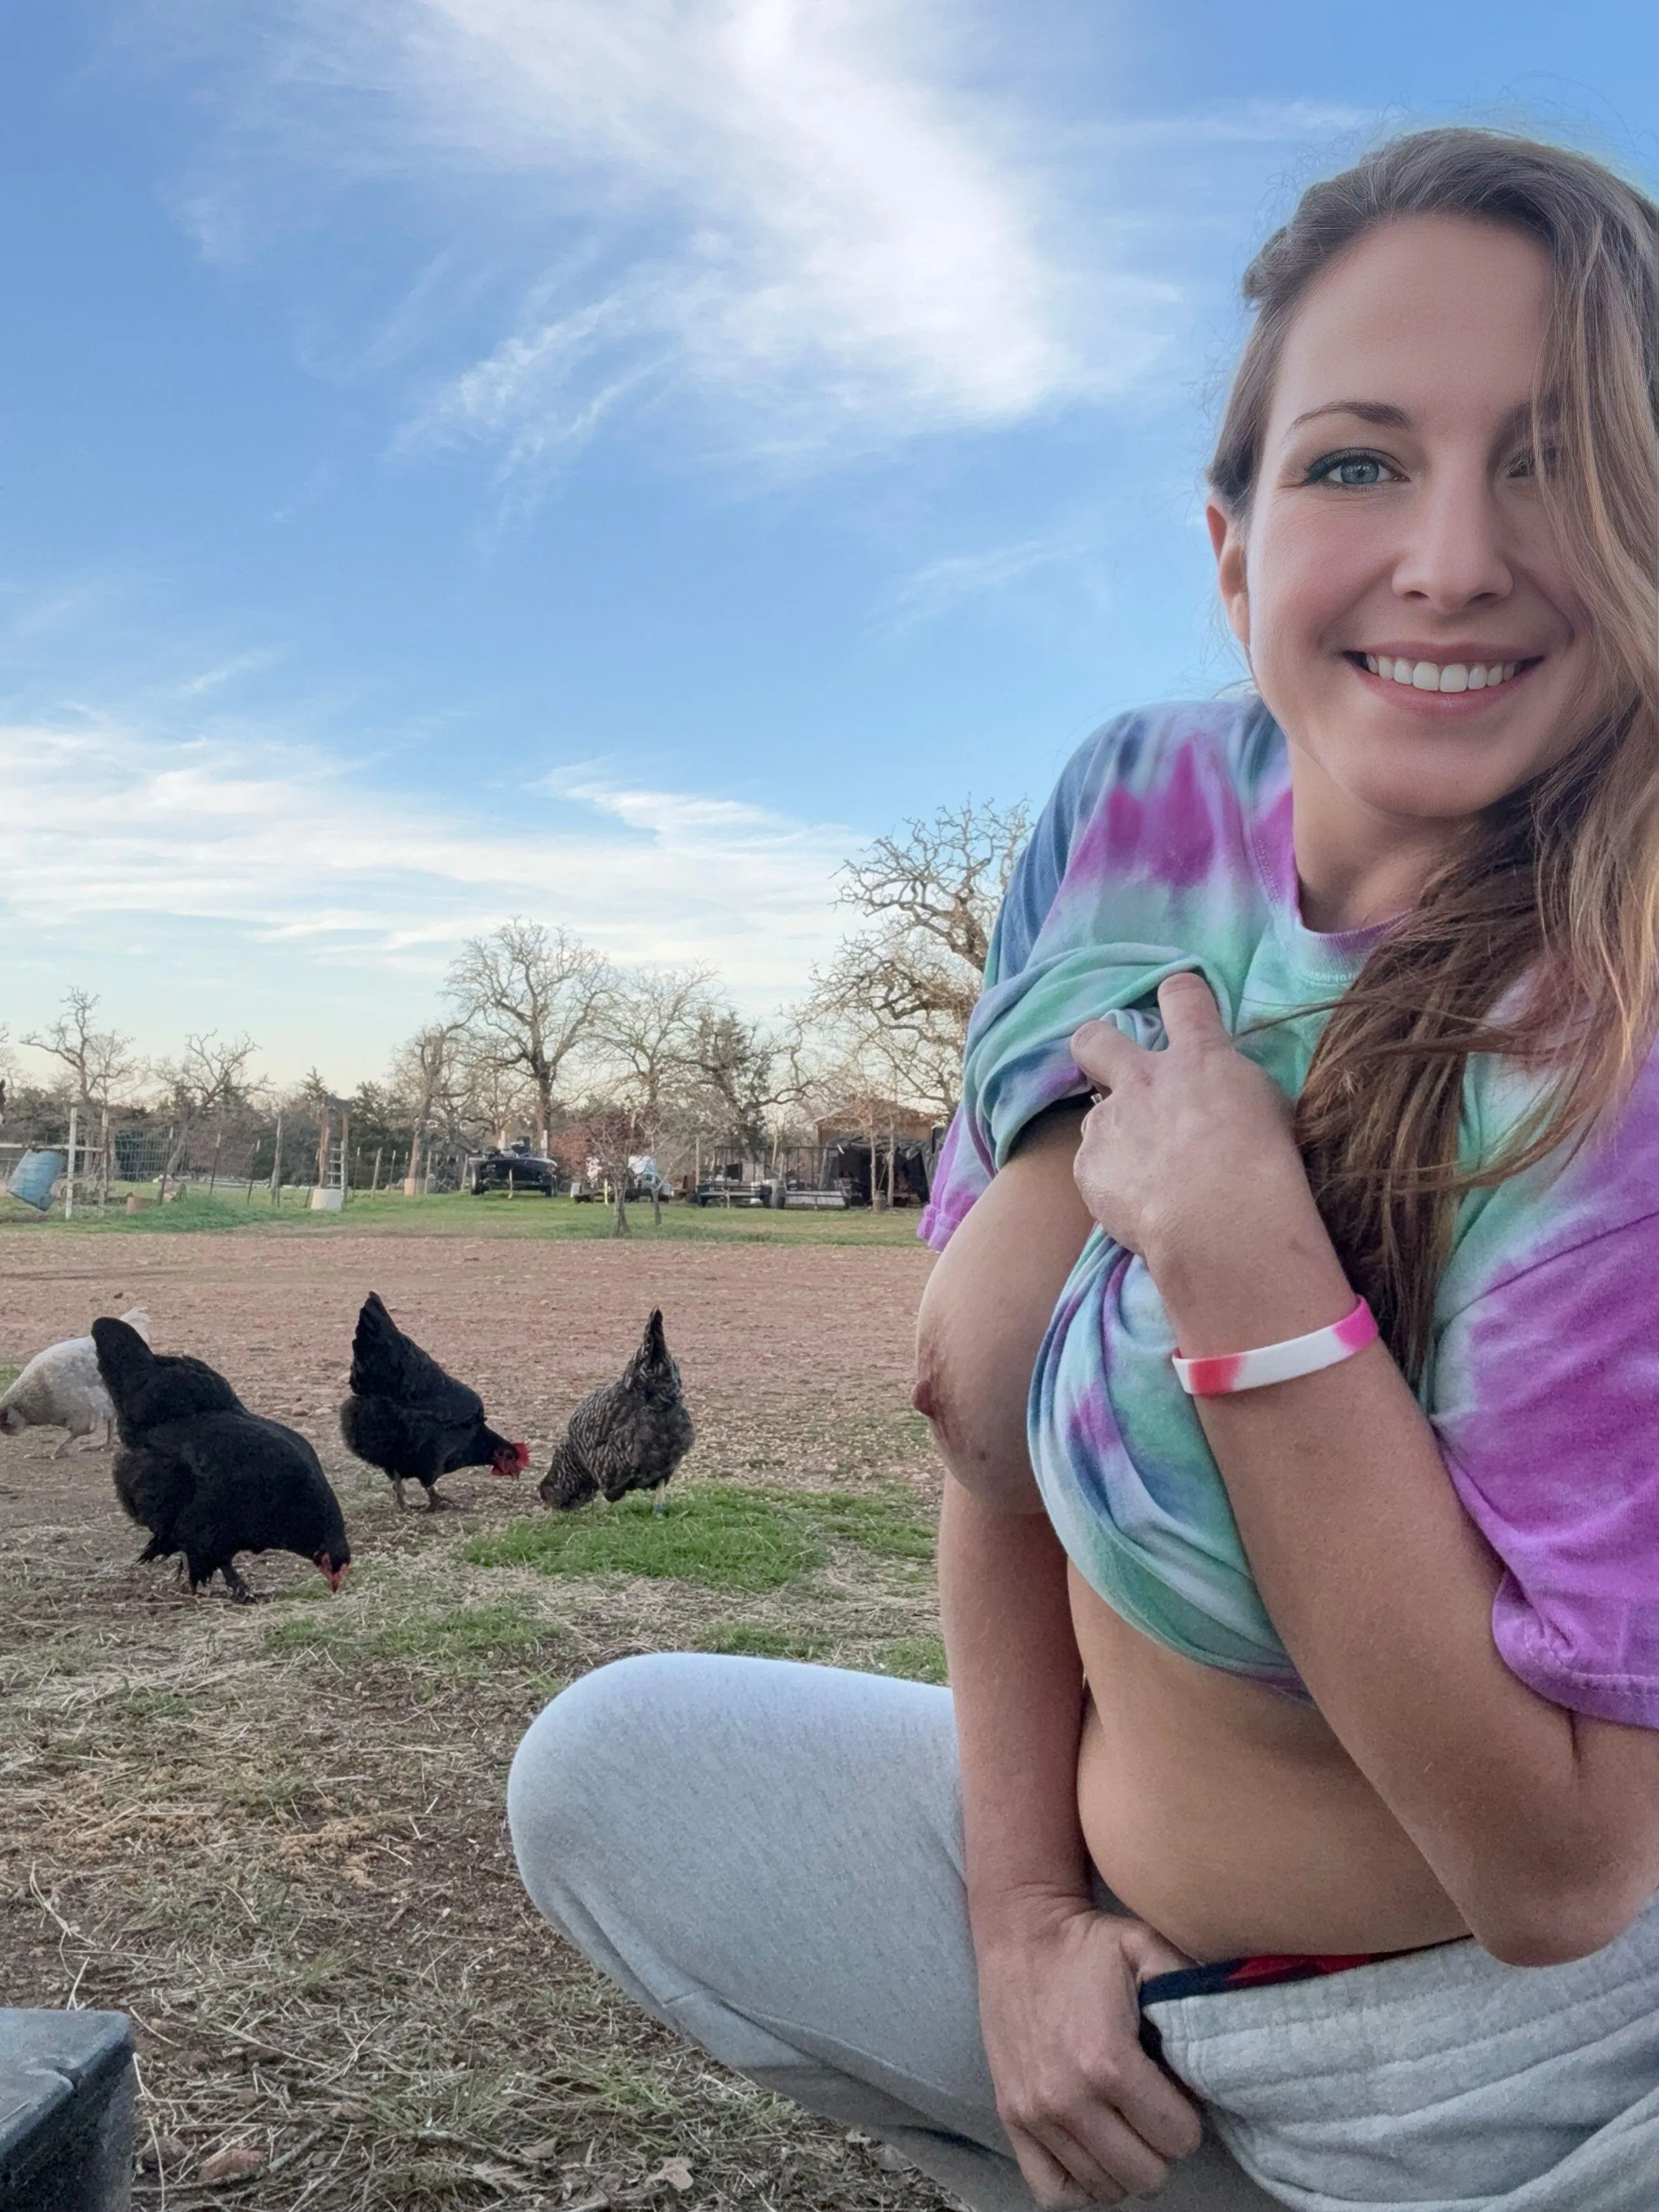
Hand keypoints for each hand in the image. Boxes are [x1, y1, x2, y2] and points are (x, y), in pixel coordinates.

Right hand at [975, 1892, 1202, 2205]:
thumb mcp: (1146, 1948)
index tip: (1176, 2091)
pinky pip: (1053, 2192)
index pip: (1177, 2138)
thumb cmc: (1087, 1944)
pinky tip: (1093, 2150)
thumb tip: (1225, 2035)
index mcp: (1108, 2060)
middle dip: (1160, 2145)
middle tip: (1153, 2109)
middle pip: (1146, 2175)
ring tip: (1124, 2123)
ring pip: (1104, 2189)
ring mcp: (1034, 2114)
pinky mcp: (1010, 2119)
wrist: (1018, 1932)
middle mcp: (1068, 2098)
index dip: (1187, 2117)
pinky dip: (1080, 2184)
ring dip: (1124, 2163)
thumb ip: (1190, 1988)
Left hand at [1070, 972, 1304, 1273]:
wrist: (1222, 1219)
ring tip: (1147, 1178)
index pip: (1182, 997)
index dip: (1179, 997)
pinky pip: (1094, 1168)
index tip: (1180, 1007)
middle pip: (1096, 1039)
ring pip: (1098, 1119)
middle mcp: (1141, 1081)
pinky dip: (1112, 1184)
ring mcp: (1107, 1122)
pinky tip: (1137, 1206)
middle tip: (1109, 1069)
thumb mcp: (1267, 1108)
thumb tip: (1218, 1097)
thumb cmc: (1264, 1165)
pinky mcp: (1086, 1166)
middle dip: (1097, 1047)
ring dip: (1116, 1139)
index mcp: (1196, 1059)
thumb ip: (1230, 1090)